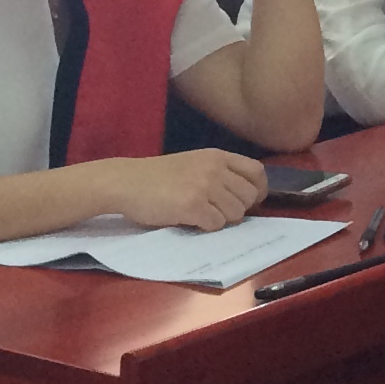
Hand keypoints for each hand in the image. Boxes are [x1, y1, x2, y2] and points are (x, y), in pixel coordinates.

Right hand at [108, 149, 265, 231]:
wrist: (126, 181)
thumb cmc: (158, 176)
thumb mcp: (194, 163)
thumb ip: (218, 173)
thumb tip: (245, 198)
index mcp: (217, 156)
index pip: (257, 172)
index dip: (258, 190)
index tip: (249, 202)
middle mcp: (215, 169)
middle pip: (249, 197)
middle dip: (238, 209)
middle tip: (219, 213)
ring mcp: (204, 186)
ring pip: (235, 213)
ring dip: (222, 220)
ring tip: (202, 216)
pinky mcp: (192, 206)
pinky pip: (216, 224)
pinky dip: (207, 227)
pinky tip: (191, 221)